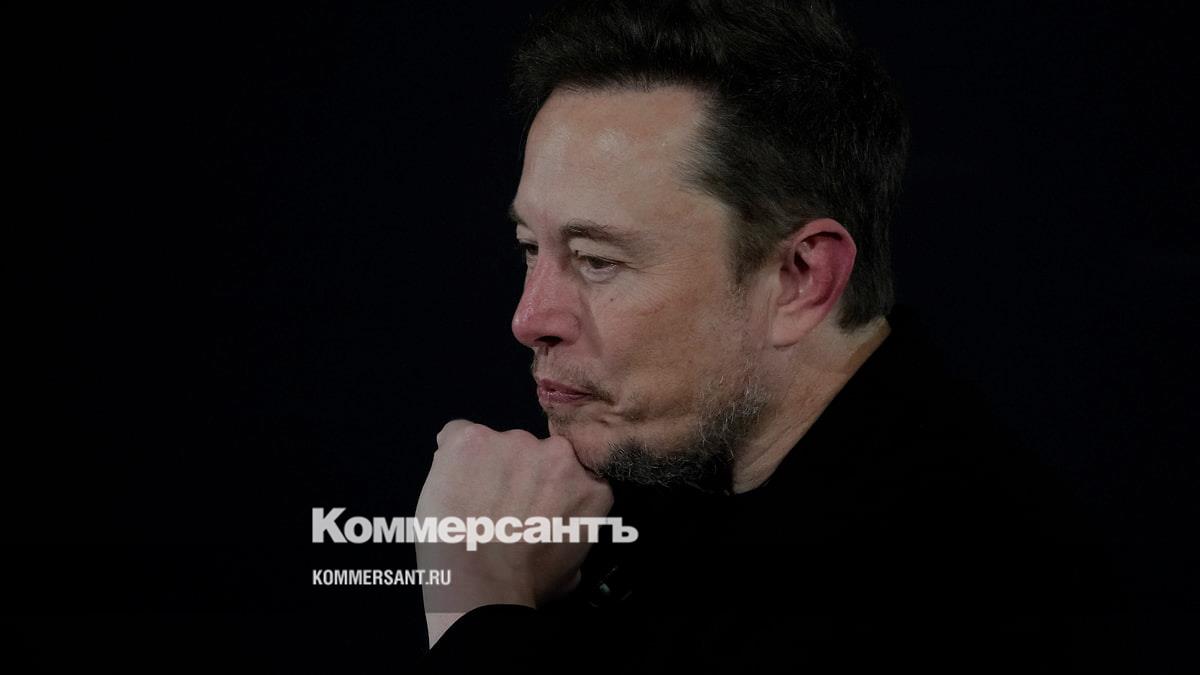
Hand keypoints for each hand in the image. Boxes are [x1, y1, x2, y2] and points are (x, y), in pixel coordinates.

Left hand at [416, 420, 612, 644]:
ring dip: (486, 467)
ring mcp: (514, 441)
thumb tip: (559, 536)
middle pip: (535, 454)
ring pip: (497, 446)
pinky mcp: (472, 438)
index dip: (548, 487)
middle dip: (519, 474)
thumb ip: (573, 535)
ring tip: (467, 503)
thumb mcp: (573, 568)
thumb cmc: (526, 585)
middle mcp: (558, 453)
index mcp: (589, 484)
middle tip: (498, 508)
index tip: (531, 504)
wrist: (480, 584)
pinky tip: (448, 483)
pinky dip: (452, 456)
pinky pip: (458, 435)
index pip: (572, 472)